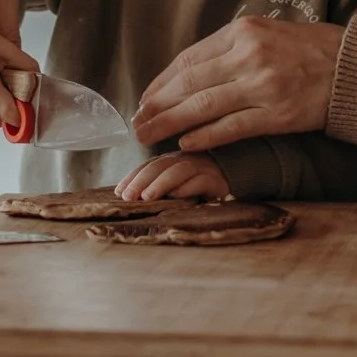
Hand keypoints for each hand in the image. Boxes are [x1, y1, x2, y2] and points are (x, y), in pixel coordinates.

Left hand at [116, 151, 231, 201]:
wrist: (237, 178)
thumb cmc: (203, 185)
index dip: (133, 176)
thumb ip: (159, 184)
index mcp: (173, 159)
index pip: (149, 165)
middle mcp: (186, 159)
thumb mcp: (178, 184)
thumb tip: (129, 194)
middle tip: (127, 196)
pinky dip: (187, 187)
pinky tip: (176, 195)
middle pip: (160, 166)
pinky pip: (201, 180)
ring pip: (178, 171)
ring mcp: (202, 166)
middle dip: (141, 180)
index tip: (119, 191)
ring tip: (146, 197)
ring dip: (160, 184)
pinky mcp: (217, 179)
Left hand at [132, 19, 346, 151]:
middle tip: (137, 122)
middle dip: (157, 105)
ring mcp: (263, 85)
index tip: (145, 98)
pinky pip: (231, 127)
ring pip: (203, 106)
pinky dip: (204, 136)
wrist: (356, 68)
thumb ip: (232, 48)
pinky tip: (185, 143)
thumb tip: (191, 72)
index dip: (162, 81)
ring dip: (171, 123)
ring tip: (150, 135)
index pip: (189, 58)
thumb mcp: (268, 33)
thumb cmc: (312, 50)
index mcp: (244, 30)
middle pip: (189, 82)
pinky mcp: (277, 114)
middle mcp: (249, 55)